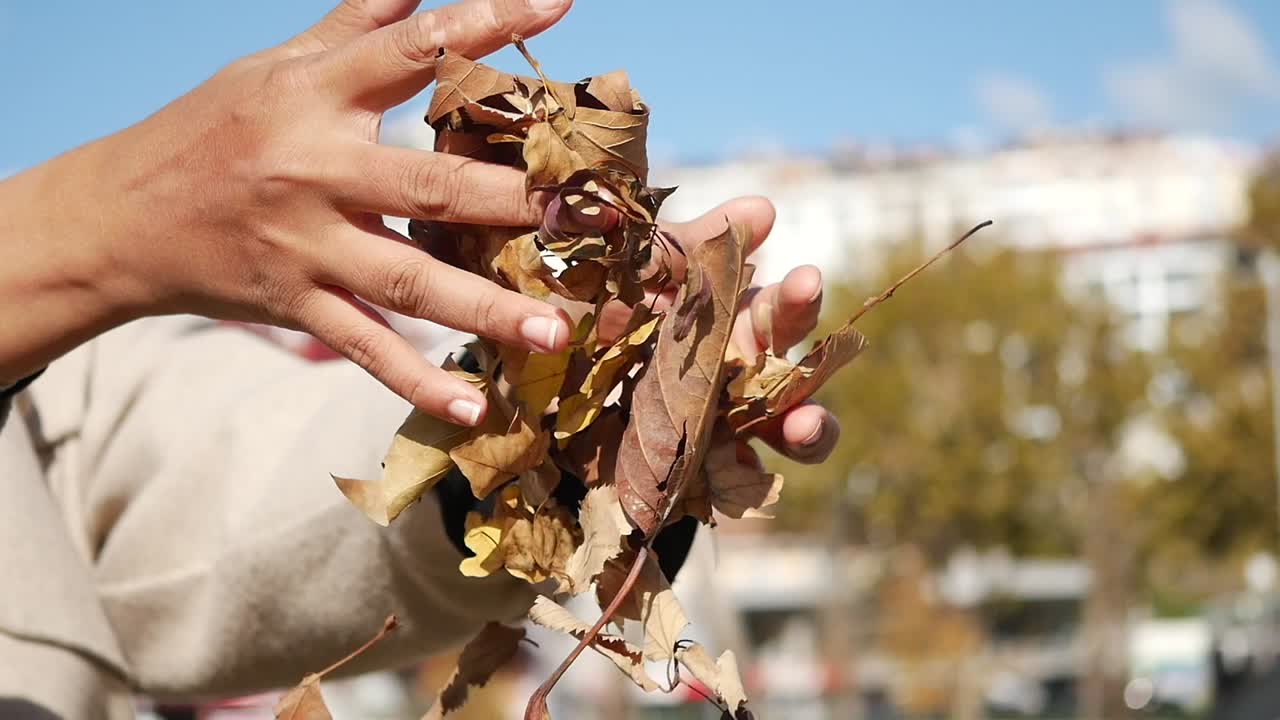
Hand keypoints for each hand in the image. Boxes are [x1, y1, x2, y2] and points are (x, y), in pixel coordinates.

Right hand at [0, 0, 575, 425]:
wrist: (118, 217)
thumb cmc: (210, 130)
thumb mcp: (274, 66)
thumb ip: (353, 27)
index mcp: (316, 94)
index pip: (413, 49)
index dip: (487, 24)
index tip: (559, 6)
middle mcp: (316, 169)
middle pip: (431, 182)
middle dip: (519, 199)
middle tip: (597, 216)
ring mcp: (306, 244)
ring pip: (410, 280)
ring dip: (488, 310)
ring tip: (560, 332)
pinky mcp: (295, 303)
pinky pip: (366, 348)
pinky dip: (418, 382)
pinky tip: (475, 411)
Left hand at [610, 197, 839, 464]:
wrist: (544, 378)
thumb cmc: (603, 312)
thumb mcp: (638, 271)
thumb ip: (693, 244)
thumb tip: (765, 208)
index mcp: (734, 323)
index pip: (783, 312)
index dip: (800, 299)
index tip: (806, 278)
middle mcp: (739, 374)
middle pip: (794, 371)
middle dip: (814, 367)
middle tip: (806, 361)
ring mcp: (724, 426)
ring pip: (789, 430)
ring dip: (809, 428)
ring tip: (804, 427)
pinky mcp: (699, 471)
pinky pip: (737, 482)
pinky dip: (747, 479)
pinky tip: (740, 472)